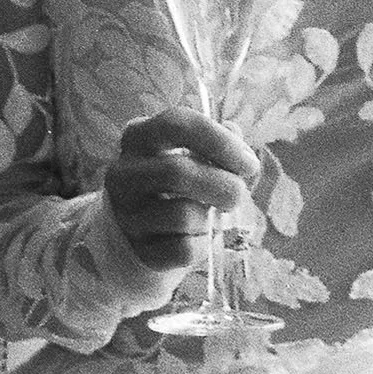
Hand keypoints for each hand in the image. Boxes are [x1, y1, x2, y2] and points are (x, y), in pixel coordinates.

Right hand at [105, 109, 258, 274]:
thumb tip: (236, 138)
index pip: (177, 123)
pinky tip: (196, 239)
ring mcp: (126, 214)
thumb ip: (219, 144)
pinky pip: (184, 249)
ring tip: (209, 218)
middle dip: (224, 186)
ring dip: (211, 220)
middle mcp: (123, 173)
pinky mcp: (138, 250)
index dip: (220, 142)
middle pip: (177, 171)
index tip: (249, 165)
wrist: (146, 235)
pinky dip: (202, 246)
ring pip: (184, 215)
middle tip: (238, 196)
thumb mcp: (195, 156)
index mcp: (139, 137)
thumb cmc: (179, 187)